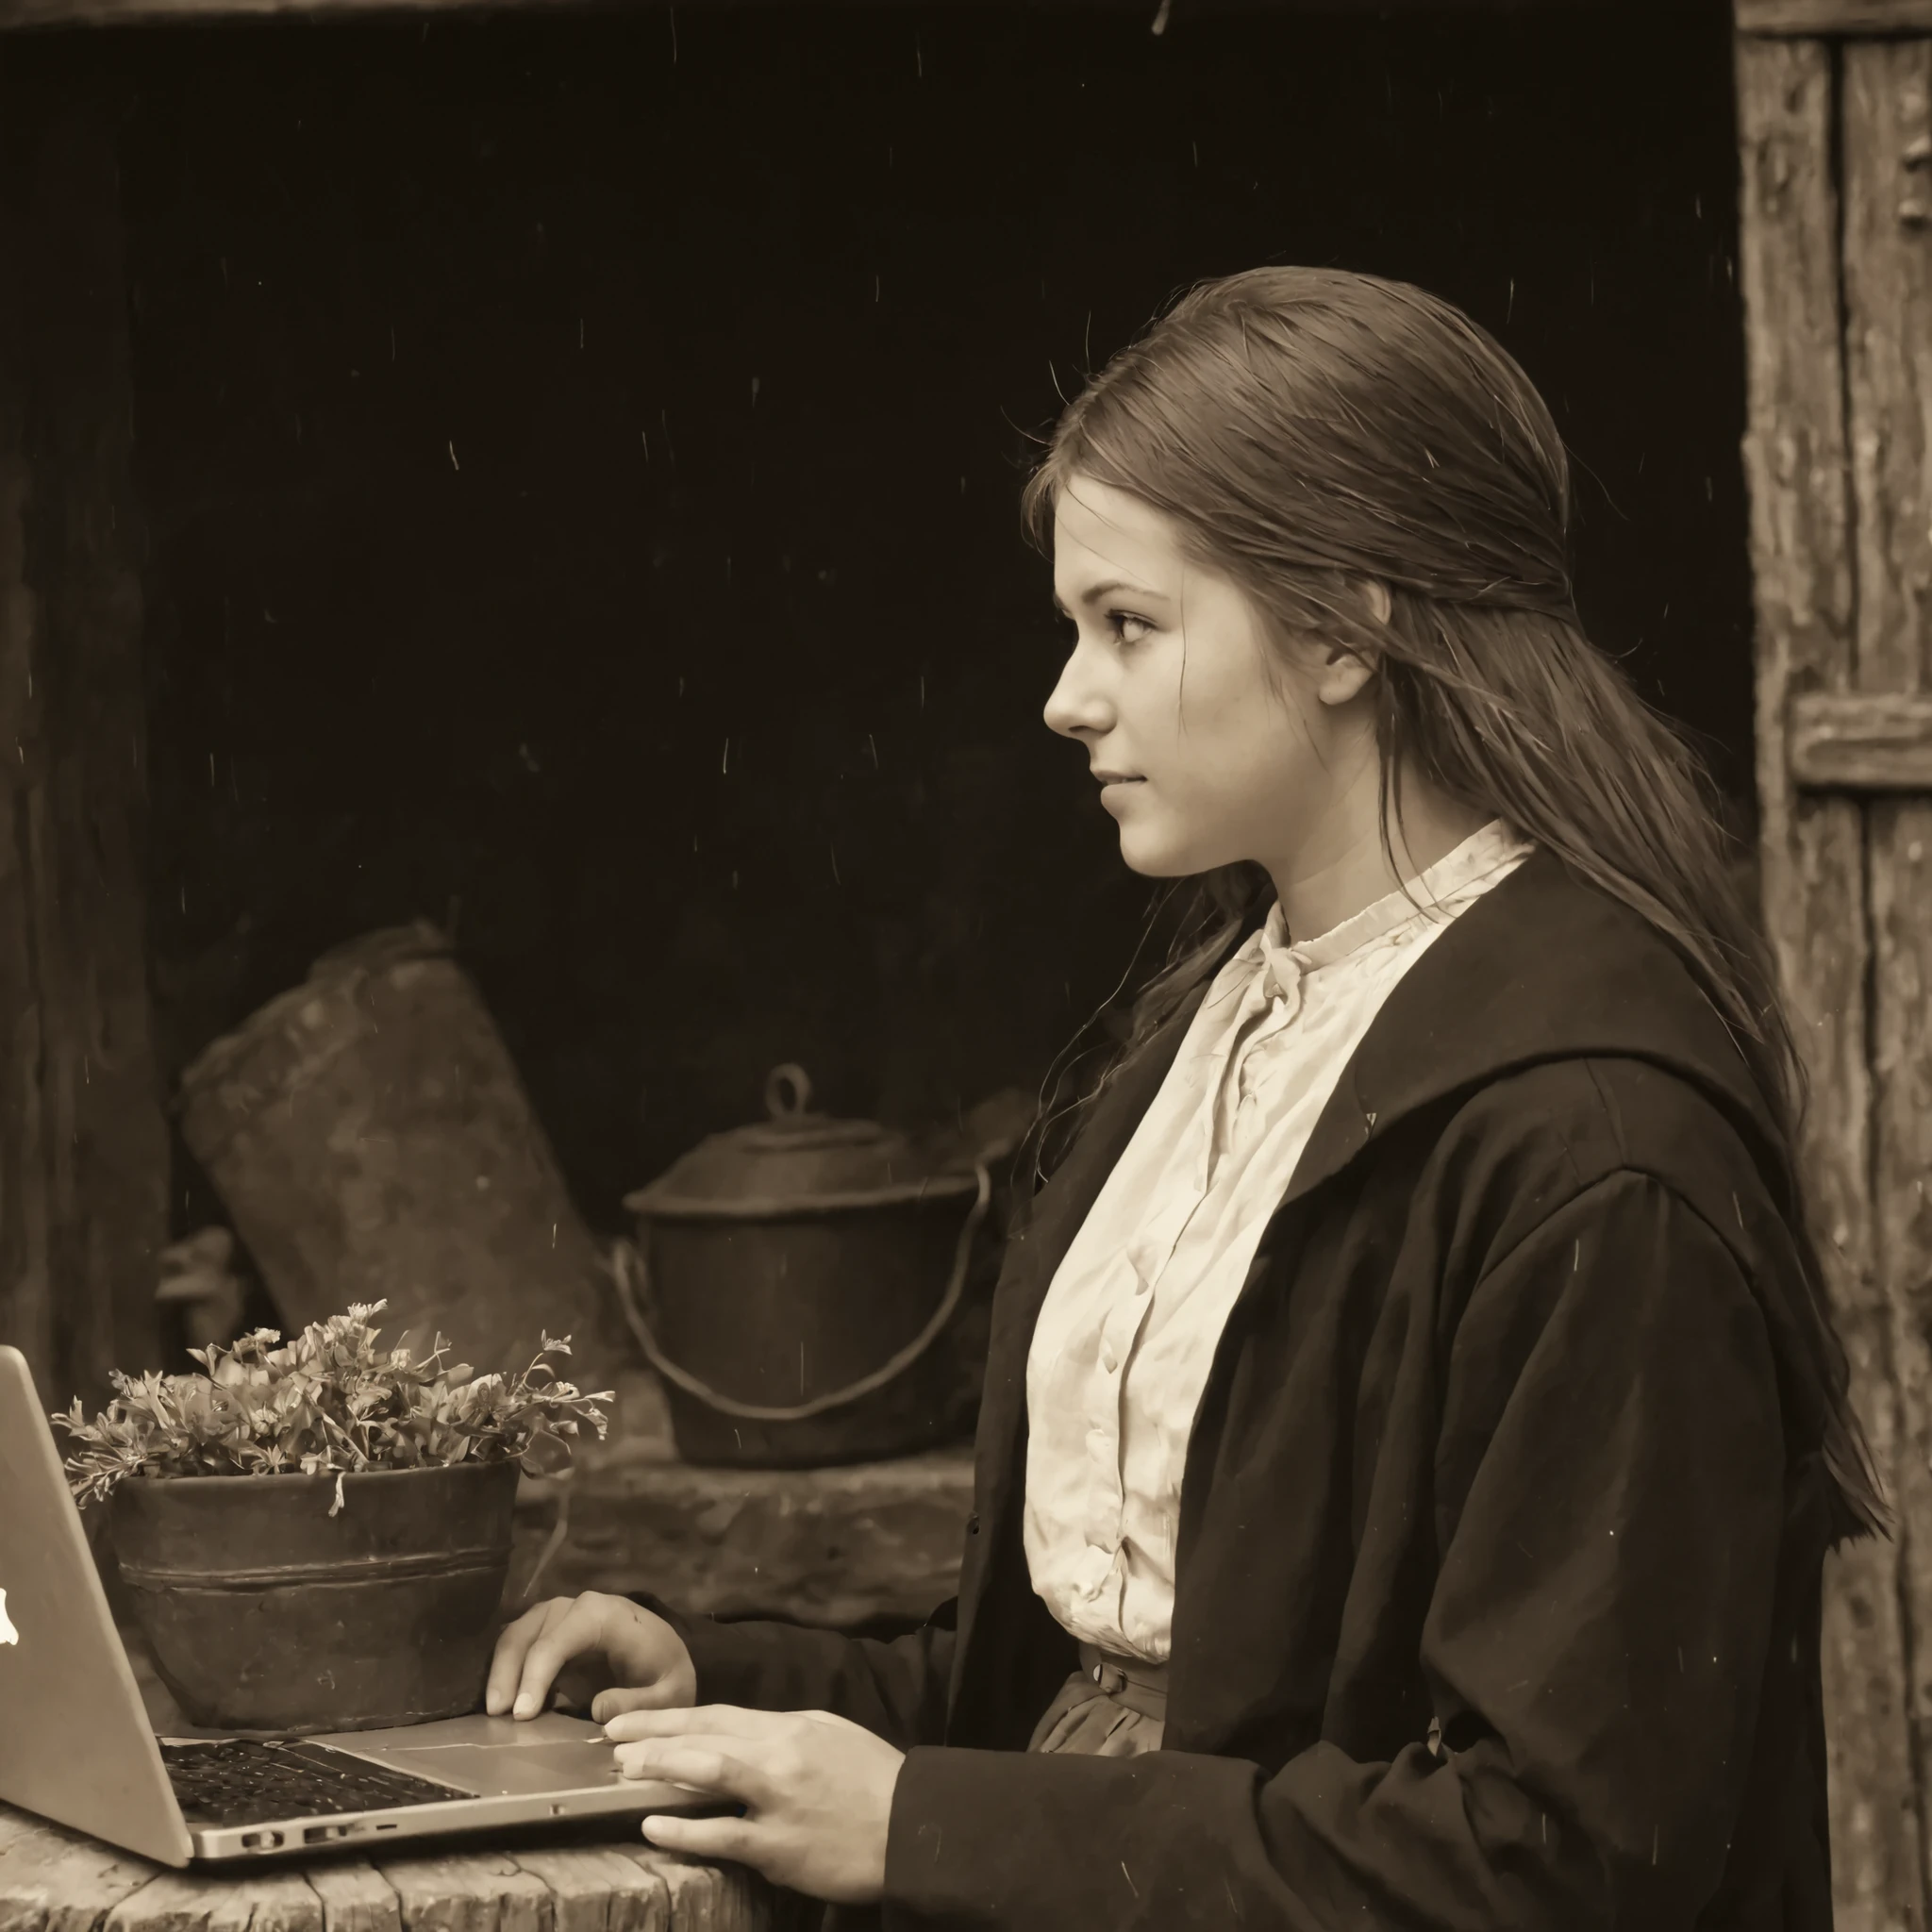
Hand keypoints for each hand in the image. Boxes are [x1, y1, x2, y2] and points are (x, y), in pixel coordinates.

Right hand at [486, 1592, 696, 1721]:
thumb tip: (597, 1708)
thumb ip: (640, 1703)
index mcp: (608, 1616)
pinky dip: (505, 1669)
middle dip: (509, 1671)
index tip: (524, 1713)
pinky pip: (518, 1643)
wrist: (667, 1657)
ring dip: (501, 1670)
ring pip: (517, 1633)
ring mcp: (560, 1617)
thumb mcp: (669, 1694)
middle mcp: (578, 1607)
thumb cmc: (667, 1673)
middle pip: (531, 1632)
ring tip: (494, 1712)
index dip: (538, 1672)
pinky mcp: (549, 1633)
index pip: (561, 1637)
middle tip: (499, 1715)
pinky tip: (501, 1702)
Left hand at [605, 1703, 903, 1906]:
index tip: (628, 1719)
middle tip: (610, 1741)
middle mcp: (780, 1754)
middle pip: (704, 1736)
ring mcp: (779, 1800)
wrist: (914, 1825)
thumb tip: (740, 1735)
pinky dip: (684, 1830)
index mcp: (791, 1725)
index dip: (668, 1716)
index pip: (717, 1714)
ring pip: (708, 1773)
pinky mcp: (781, 1846)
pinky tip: (654, 1828)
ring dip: (661, 1768)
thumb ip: (785, 1732)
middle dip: (652, 1736)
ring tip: (624, 1771)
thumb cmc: (874, 1780)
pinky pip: (723, 1835)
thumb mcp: (831, 1735)